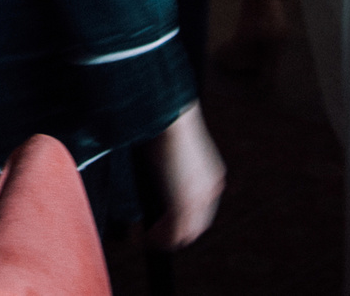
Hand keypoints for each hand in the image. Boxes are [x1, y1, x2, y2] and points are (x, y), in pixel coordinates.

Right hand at [142, 104, 225, 250]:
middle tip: (147, 236)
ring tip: (140, 238)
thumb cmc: (160, 118)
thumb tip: (147, 174)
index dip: (179, 219)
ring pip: (185, 233)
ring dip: (162, 239)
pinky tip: (139, 236)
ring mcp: (200, 197)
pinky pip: (173, 233)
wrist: (166, 109)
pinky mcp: (185, 202)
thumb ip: (162, 165)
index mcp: (210, 174)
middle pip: (195, 226)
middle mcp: (210, 187)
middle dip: (171, 234)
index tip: (159, 223)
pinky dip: (155, 239)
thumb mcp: (166, 145)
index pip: (199, 209)